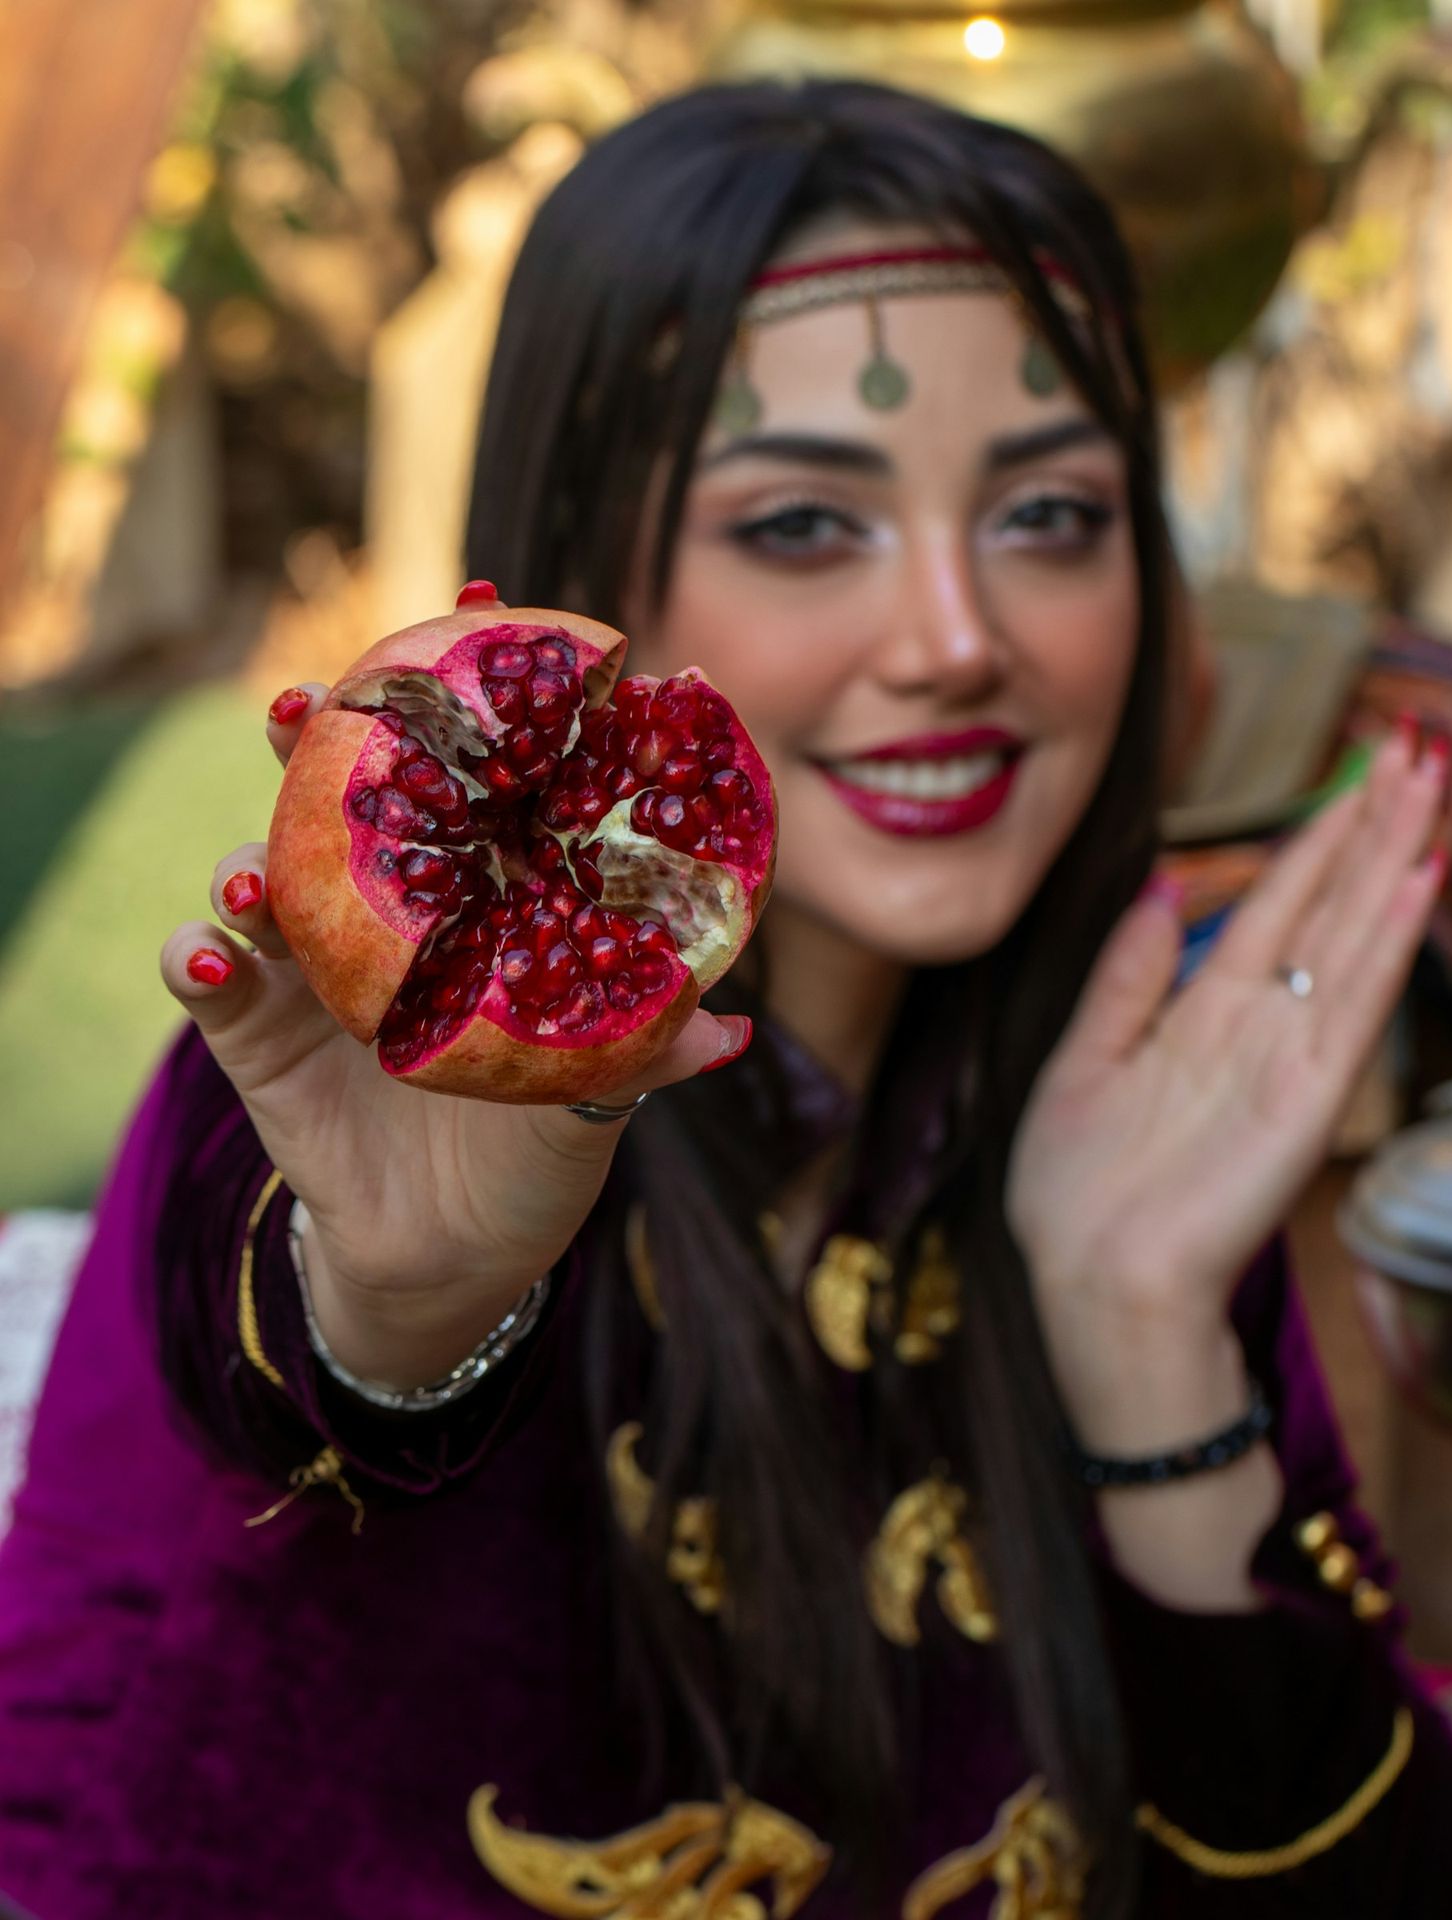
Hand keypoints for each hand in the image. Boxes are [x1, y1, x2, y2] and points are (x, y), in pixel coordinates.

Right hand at [159, 681, 747, 1386]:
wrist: (456, 1258)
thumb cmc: (536, 1148)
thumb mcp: (599, 1095)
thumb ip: (648, 1050)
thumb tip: (730, 1031)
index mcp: (475, 900)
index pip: (473, 773)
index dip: (471, 689)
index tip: (485, 607)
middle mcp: (388, 912)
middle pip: (346, 795)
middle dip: (325, 735)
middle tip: (313, 701)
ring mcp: (312, 966)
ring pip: (262, 871)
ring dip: (251, 850)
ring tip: (258, 863)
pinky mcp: (252, 1035)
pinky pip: (207, 981)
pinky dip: (197, 955)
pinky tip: (211, 948)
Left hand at [1010, 722, 1447, 1346]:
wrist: (1091, 1285)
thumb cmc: (1079, 1194)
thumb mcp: (1083, 1061)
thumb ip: (1127, 979)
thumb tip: (1162, 892)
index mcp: (1204, 1015)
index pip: (1276, 904)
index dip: (1315, 836)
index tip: (1353, 770)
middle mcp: (1260, 1028)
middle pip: (1330, 903)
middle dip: (1371, 823)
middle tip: (1416, 742)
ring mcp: (1291, 1060)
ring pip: (1353, 935)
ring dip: (1392, 856)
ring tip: (1429, 779)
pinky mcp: (1307, 1100)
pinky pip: (1355, 1005)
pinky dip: (1387, 940)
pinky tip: (1415, 878)